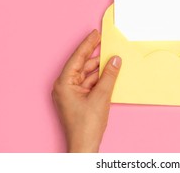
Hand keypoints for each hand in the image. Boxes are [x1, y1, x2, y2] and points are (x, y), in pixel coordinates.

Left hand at [52, 29, 120, 151]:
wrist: (85, 146)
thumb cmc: (87, 125)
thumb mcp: (101, 96)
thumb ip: (109, 75)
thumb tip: (116, 60)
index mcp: (64, 83)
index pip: (77, 58)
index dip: (88, 44)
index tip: (95, 33)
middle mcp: (65, 86)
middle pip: (82, 65)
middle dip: (95, 55)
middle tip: (106, 42)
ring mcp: (71, 93)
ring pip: (87, 74)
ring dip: (99, 67)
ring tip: (112, 56)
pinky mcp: (78, 99)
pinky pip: (89, 83)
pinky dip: (99, 77)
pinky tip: (109, 71)